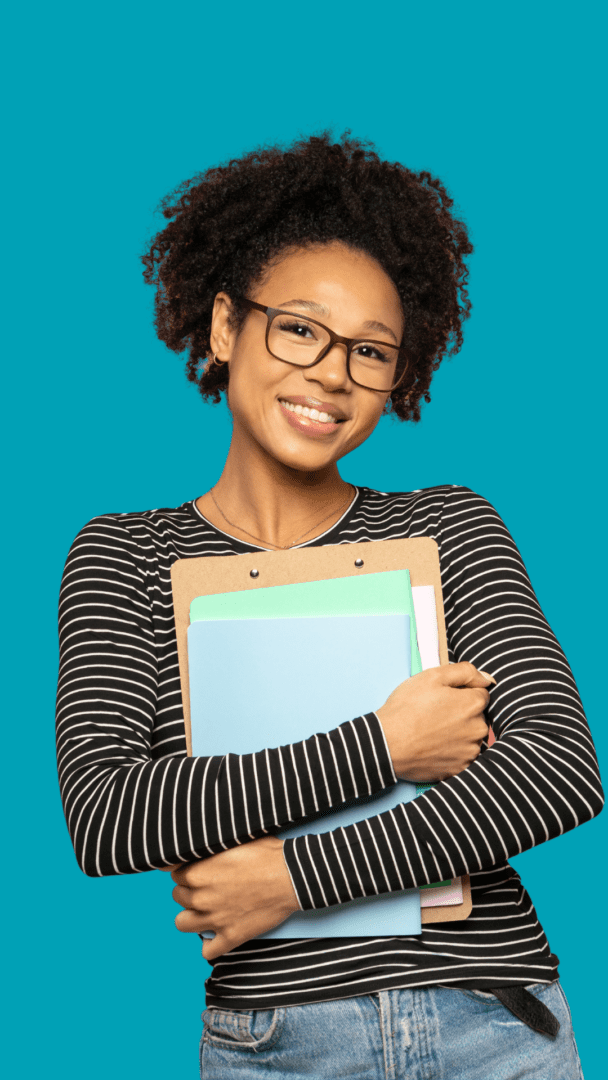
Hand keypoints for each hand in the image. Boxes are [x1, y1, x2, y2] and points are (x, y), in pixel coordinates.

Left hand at [167, 836, 298, 960]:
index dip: (187, 871)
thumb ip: (209, 846)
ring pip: (182, 923)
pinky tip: (216, 934)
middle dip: (188, 890)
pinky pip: (207, 951)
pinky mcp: (231, 936)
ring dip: (191, 916)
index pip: (175, 874)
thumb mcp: (233, 839)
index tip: (197, 870)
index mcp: (199, 872)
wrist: (291, 876)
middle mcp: (201, 897)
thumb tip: (195, 842)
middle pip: (177, 896)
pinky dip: (209, 944)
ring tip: (204, 909)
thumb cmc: (266, 854)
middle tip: (206, 886)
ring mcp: (215, 919)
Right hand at [376, 661, 493, 781]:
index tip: (444, 698)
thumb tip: (488, 679)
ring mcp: (470, 752)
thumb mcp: (432, 677)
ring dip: (459, 733)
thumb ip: (465, 672)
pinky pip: (463, 756)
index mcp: (473, 704)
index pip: (481, 694)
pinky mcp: (460, 768)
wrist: (387, 744)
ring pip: (471, 737)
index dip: (462, 693)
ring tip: (433, 731)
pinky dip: (453, 751)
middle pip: (478, 716)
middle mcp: (478, 729)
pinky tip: (435, 746)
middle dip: (463, 713)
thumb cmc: (406, 708)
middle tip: (436, 714)